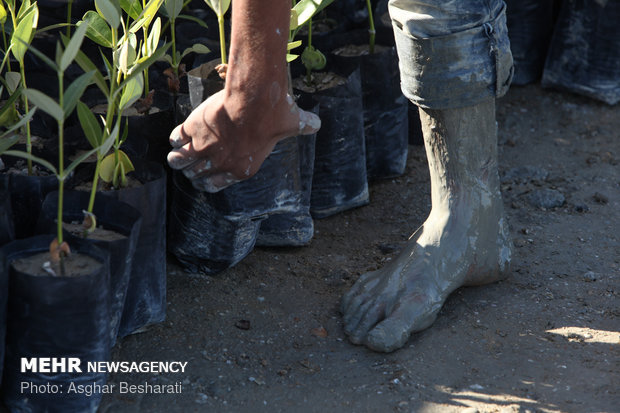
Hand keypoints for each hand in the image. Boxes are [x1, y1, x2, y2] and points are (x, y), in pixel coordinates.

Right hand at [167, 89, 319, 192]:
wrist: (254, 98)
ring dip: (178, 159)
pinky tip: (178, 135)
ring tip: (178, 153)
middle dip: (192, 170)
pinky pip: (175, 140)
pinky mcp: (191, 128)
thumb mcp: (292, 124)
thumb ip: (302, 127)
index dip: (207, 181)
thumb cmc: (275, 114)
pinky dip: (175, 139)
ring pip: (179, 161)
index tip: (204, 177)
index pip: (215, 185)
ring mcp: (203, 147)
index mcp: (241, 169)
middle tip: (191, 162)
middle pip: (195, 175)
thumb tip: (316, 123)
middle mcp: (219, 162)